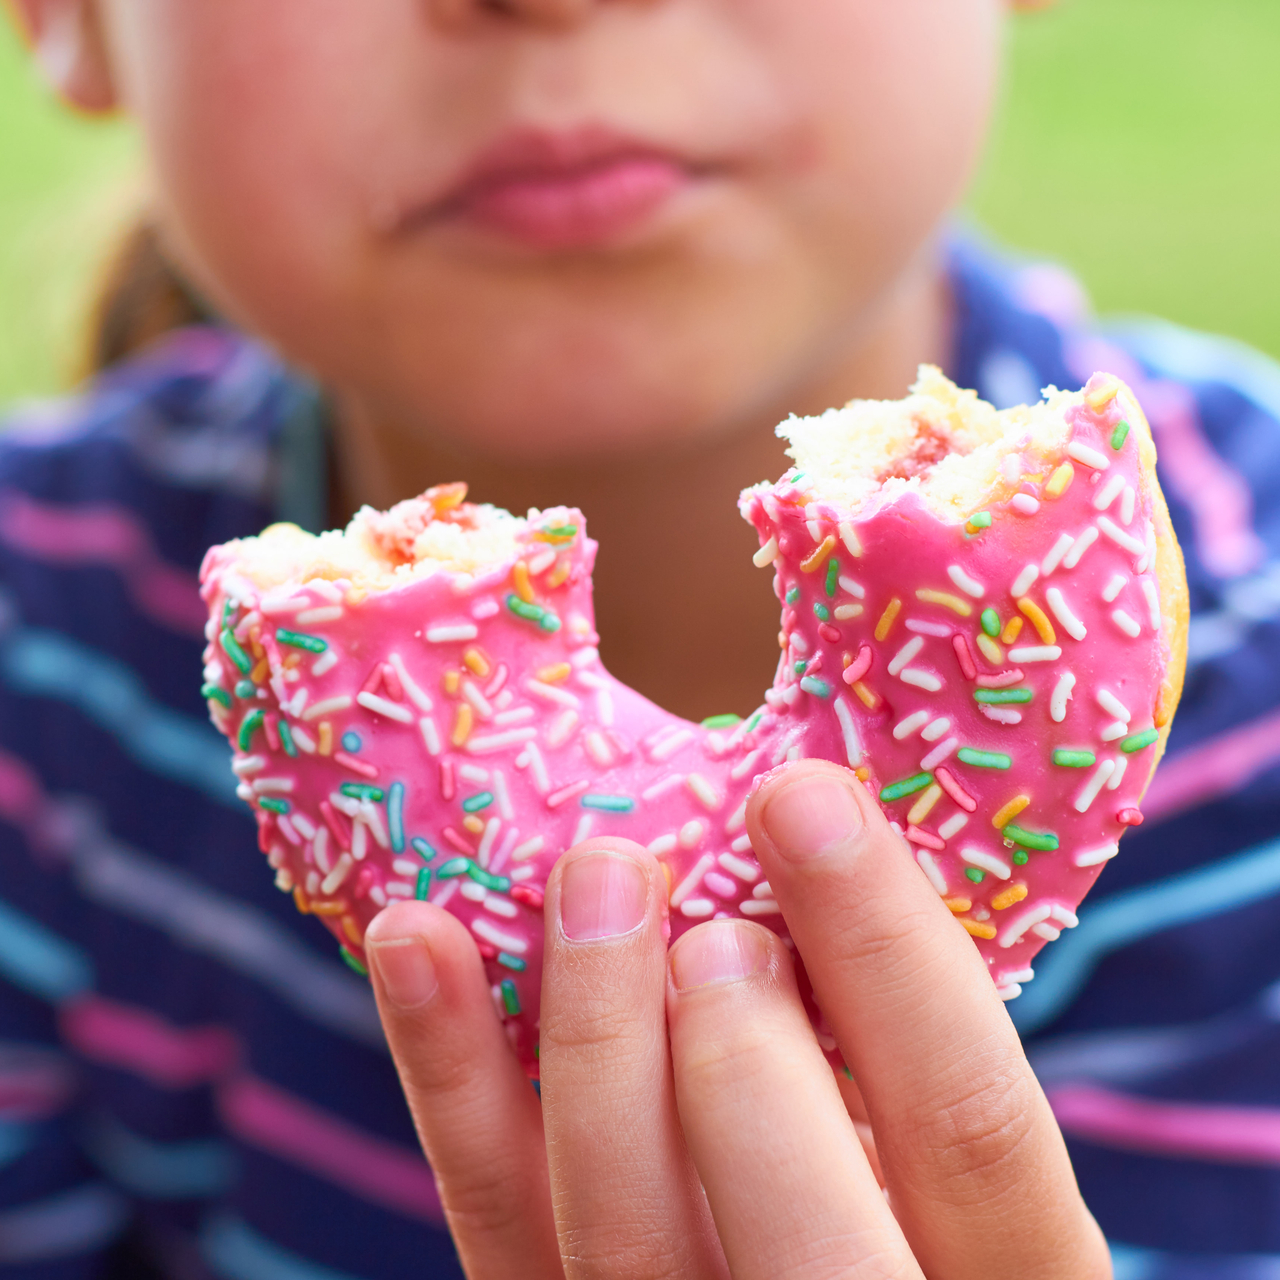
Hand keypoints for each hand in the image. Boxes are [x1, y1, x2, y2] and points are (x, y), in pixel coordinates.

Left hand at [364, 759, 1110, 1278]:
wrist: (782, 1264)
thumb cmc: (884, 1168)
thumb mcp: (929, 1111)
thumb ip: (890, 1022)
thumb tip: (817, 809)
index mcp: (1002, 1267)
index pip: (977, 1130)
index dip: (894, 959)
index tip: (806, 799)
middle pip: (815, 1245)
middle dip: (744, 1051)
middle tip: (702, 915)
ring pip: (631, 1243)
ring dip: (591, 1037)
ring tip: (590, 877)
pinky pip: (497, 1223)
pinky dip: (453, 1078)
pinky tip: (417, 937)